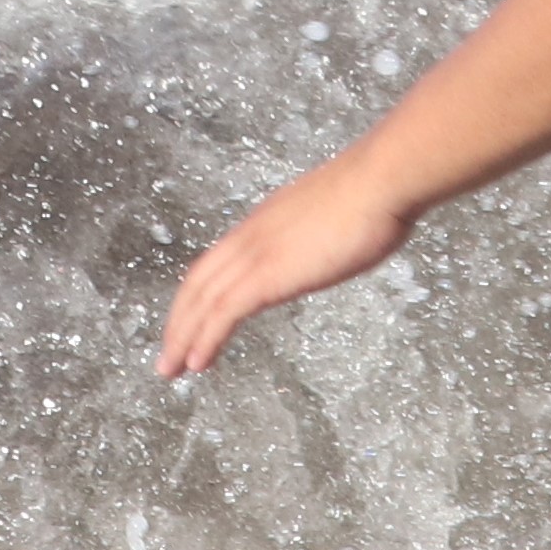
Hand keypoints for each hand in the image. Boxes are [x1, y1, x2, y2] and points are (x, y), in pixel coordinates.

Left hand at [156, 158, 420, 376]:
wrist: (381, 181)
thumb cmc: (375, 195)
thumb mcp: (339, 216)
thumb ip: (323, 234)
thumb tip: (334, 243)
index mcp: (265, 221)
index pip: (216, 262)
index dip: (198, 294)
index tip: (191, 319)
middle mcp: (251, 235)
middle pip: (198, 282)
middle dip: (179, 320)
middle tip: (169, 355)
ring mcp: (257, 253)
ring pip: (203, 300)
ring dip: (183, 337)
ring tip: (171, 369)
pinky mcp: (268, 274)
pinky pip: (224, 312)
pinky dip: (205, 338)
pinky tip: (198, 362)